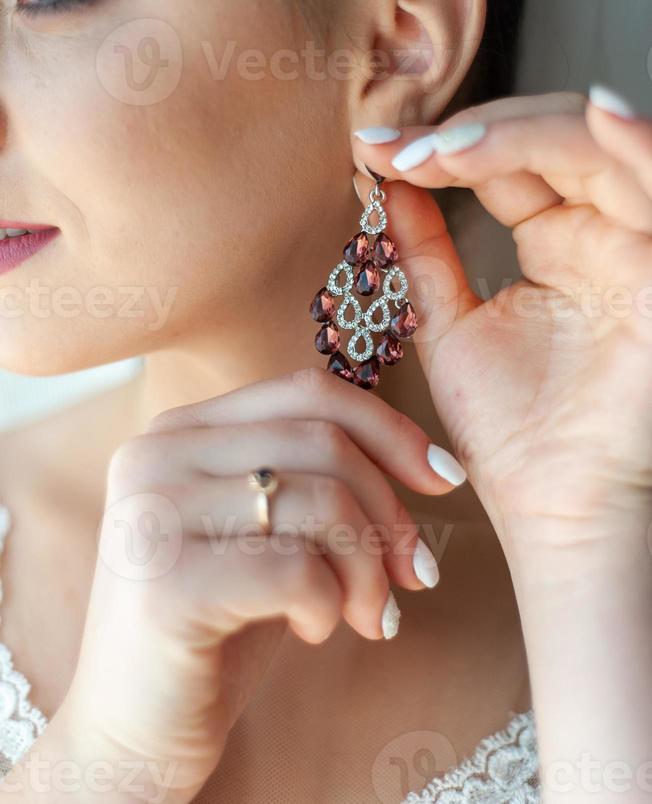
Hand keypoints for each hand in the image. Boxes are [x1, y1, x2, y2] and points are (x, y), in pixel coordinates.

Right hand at [57, 372, 448, 802]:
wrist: (135, 729)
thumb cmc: (220, 622)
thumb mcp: (267, 529)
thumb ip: (311, 473)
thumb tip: (427, 458)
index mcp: (180, 429)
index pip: (307, 392)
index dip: (390, 429)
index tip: (444, 477)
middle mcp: (155, 455)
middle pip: (323, 442)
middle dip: (390, 511)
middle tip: (415, 574)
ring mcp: (152, 513)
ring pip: (320, 501)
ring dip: (368, 569)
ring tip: (367, 614)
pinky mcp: (164, 583)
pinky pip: (297, 570)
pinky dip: (331, 604)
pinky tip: (312, 630)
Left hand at [353, 90, 651, 573]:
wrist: (554, 512)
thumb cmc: (512, 431)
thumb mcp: (452, 325)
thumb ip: (425, 254)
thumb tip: (384, 183)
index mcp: (558, 239)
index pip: (509, 160)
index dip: (445, 146)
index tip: (374, 147)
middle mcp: (604, 232)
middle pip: (554, 139)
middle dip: (477, 134)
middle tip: (404, 150)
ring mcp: (639, 249)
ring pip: (602, 150)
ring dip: (530, 134)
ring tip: (453, 147)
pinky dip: (640, 146)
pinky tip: (601, 116)